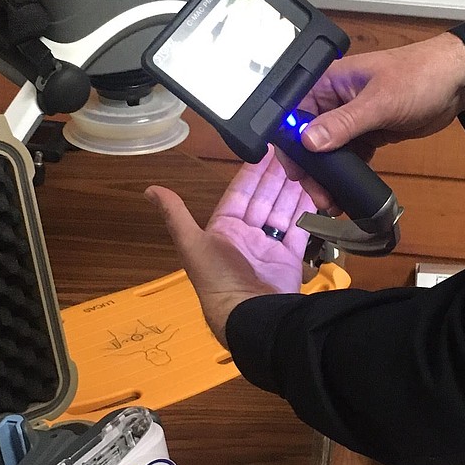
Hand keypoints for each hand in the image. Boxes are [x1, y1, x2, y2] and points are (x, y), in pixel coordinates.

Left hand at [145, 148, 316, 346]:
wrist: (251, 314)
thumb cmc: (218, 279)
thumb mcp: (192, 244)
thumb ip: (175, 215)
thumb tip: (150, 190)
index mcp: (223, 229)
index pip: (240, 193)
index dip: (253, 173)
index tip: (266, 150)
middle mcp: (247, 235)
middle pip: (263, 199)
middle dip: (276, 177)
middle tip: (291, 152)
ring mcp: (269, 246)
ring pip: (282, 210)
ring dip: (292, 189)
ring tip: (305, 167)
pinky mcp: (289, 257)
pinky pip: (299, 229)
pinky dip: (306, 212)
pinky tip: (314, 192)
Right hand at [280, 31, 464, 210]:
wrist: (457, 82)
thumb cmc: (417, 79)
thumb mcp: (379, 102)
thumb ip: (344, 123)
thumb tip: (308, 143)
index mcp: (328, 82)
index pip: (293, 112)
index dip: (288, 142)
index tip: (294, 171)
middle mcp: (333, 99)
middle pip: (308, 137)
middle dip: (310, 168)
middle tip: (317, 196)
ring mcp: (351, 118)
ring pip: (328, 151)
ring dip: (327, 176)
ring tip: (329, 202)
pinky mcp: (368, 133)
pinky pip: (350, 156)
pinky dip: (347, 174)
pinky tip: (346, 193)